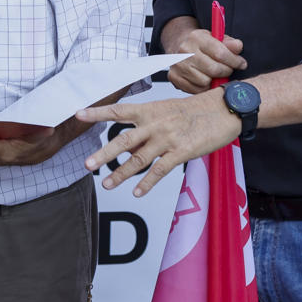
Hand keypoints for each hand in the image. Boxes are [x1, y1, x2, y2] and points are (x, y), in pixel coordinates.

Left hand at [79, 89, 243, 197]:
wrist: (224, 109)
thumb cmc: (194, 110)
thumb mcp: (166, 111)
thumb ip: (146, 128)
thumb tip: (127, 148)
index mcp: (149, 110)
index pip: (118, 110)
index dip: (97, 112)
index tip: (78, 113)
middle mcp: (154, 124)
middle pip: (123, 140)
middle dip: (103, 154)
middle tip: (86, 164)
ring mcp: (167, 138)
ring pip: (139, 159)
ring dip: (121, 174)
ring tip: (106, 184)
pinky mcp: (182, 152)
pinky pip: (160, 170)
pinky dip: (147, 183)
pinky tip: (137, 192)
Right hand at [159, 17, 246, 93]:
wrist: (180, 47)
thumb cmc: (201, 44)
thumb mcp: (216, 38)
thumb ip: (230, 43)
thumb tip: (238, 46)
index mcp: (196, 37)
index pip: (220, 53)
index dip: (235, 61)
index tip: (241, 64)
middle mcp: (185, 51)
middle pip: (214, 70)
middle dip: (226, 72)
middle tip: (227, 69)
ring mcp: (178, 65)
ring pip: (205, 81)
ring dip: (213, 80)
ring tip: (213, 74)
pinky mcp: (174, 77)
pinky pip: (196, 89)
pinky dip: (203, 87)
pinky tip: (204, 79)